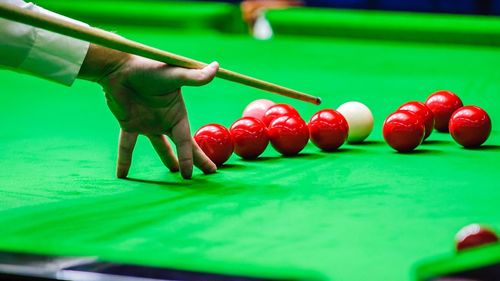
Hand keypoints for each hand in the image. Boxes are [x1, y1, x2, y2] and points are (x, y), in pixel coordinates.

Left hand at [79, 44, 217, 178]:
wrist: (119, 67)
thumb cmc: (148, 68)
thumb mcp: (173, 74)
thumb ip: (194, 77)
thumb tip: (217, 67)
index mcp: (177, 113)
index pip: (187, 141)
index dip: (194, 158)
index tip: (205, 172)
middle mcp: (164, 120)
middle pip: (181, 146)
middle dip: (193, 160)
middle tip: (204, 174)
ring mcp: (147, 123)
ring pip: (159, 146)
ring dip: (167, 158)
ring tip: (173, 170)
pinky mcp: (129, 124)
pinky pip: (127, 145)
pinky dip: (124, 159)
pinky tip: (122, 174)